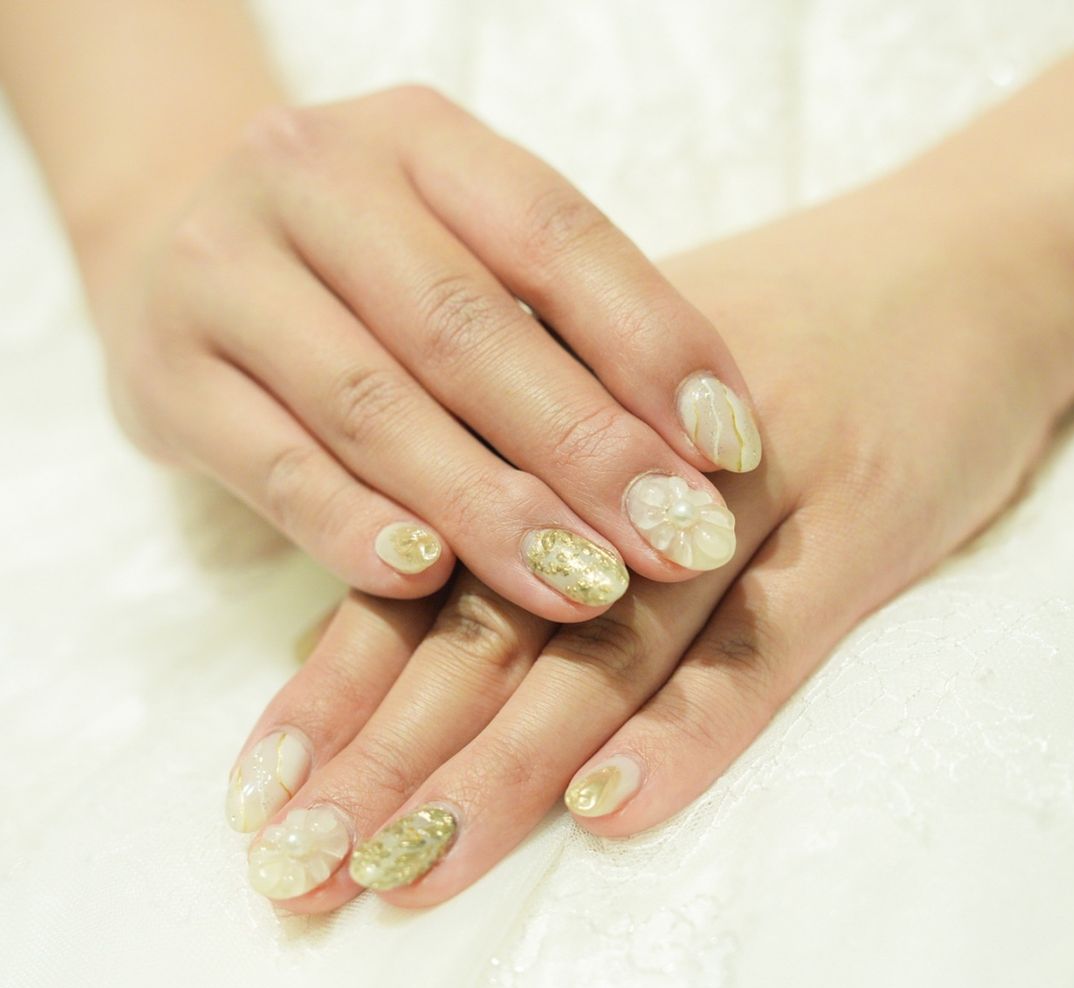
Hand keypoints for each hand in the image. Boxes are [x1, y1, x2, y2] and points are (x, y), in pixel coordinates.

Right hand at [89, 86, 760, 619]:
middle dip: (586, 449)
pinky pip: (271, 465)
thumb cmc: (372, 272)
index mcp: (419, 139)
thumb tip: (698, 459)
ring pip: (373, 405)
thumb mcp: (462, 255)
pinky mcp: (165, 377)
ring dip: (487, 507)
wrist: (179, 249)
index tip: (732, 449)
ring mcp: (223, 272)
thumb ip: (561, 334)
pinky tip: (424, 576)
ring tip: (582, 586)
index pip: (558, 235)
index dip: (655, 342)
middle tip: (677, 542)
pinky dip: (351, 525)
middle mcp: (314, 181)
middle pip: (467, 328)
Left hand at [225, 172, 1073, 904]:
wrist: (969, 265)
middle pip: (490, 624)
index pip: (423, 569)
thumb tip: (402, 585)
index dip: (337, 686)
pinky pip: (765, 644)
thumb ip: (527, 469)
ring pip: (605, 645)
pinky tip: (608, 810)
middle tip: (299, 872)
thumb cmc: (783, 336)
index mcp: (554, 420)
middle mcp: (628, 463)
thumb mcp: (631, 382)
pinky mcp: (857, 531)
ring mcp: (746, 497)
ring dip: (500, 765)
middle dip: (387, 755)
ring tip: (409, 871)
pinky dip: (690, 727)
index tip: (262, 798)